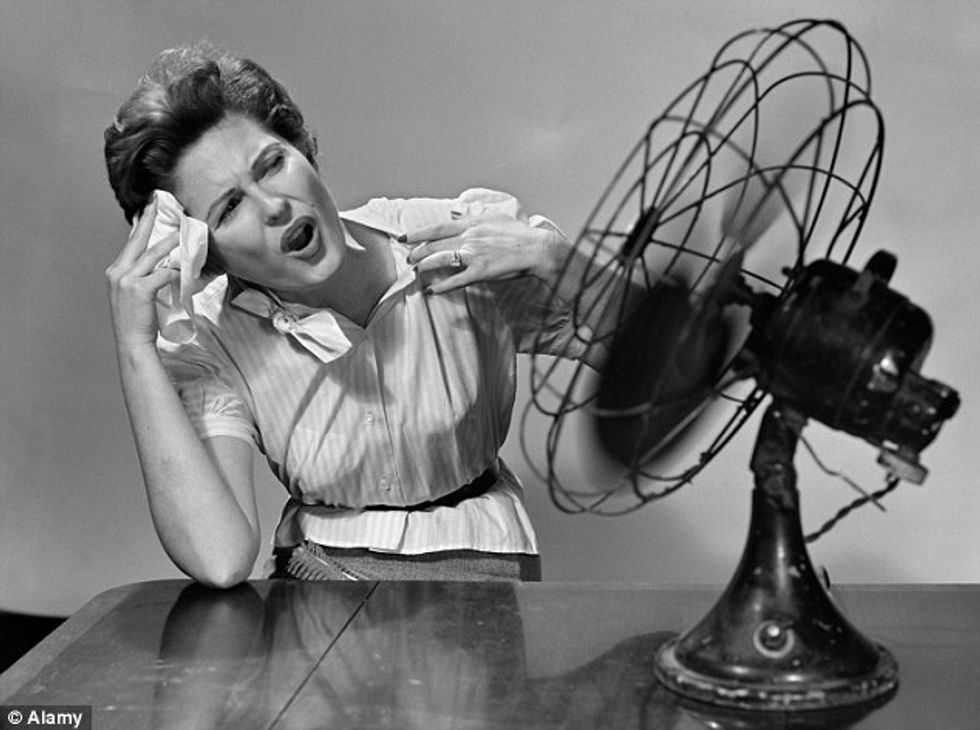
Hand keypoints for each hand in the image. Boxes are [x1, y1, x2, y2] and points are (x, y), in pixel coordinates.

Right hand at [105, 196, 177, 347]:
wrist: (132, 341)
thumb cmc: (138, 319)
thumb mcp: (135, 293)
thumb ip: (143, 275)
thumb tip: (164, 261)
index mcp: (116, 271)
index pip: (130, 243)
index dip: (140, 225)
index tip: (147, 208)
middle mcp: (117, 272)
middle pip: (137, 241)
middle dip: (148, 220)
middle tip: (158, 202)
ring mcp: (126, 280)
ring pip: (152, 255)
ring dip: (168, 244)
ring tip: (180, 234)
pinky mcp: (139, 289)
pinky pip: (163, 274)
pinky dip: (175, 273)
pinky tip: (184, 274)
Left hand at [402, 212, 564, 294]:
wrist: (537, 248)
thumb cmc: (519, 233)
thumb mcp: (494, 216)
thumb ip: (472, 216)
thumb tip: (453, 214)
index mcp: (471, 223)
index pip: (437, 228)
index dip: (417, 233)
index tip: (403, 237)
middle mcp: (469, 237)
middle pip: (435, 245)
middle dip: (417, 252)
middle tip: (407, 258)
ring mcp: (474, 255)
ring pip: (440, 260)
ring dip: (424, 266)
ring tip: (415, 271)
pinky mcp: (481, 271)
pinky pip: (456, 280)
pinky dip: (442, 286)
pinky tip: (432, 290)